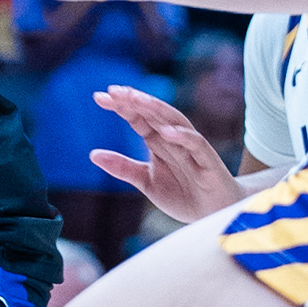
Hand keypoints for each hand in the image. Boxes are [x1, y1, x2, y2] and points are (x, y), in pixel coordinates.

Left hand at [88, 84, 242, 222]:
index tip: (99, 97)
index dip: (121, 106)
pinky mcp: (208, 162)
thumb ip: (123, 167)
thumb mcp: (147, 181)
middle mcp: (174, 139)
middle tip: (113, 91)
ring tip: (135, 99)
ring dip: (155, 109)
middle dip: (134, 100)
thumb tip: (92, 154)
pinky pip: (197, 145)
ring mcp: (192, 148)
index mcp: (158, 141)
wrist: (215, 215)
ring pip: (174, 122)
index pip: (138, 117)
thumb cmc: (183, 194)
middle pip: (153, 113)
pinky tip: (167, 131)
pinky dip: (183, 136)